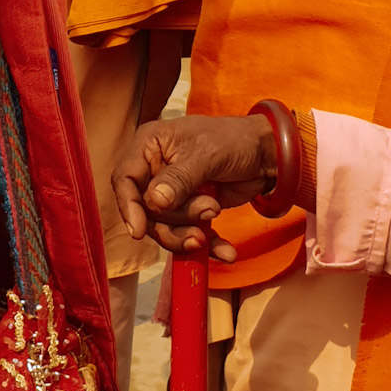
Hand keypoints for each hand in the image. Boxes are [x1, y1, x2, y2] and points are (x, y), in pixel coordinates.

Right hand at [112, 114, 273, 260]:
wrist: (266, 154)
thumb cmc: (232, 140)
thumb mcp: (205, 154)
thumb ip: (178, 178)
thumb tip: (154, 202)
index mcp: (149, 146)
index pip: (125, 178)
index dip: (128, 205)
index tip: (139, 231)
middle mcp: (155, 170)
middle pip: (147, 210)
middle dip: (177, 219)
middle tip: (210, 209)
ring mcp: (172, 193)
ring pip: (166, 227)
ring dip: (192, 230)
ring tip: (216, 212)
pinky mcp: (190, 211)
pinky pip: (189, 235)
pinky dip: (207, 245)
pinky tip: (226, 251)